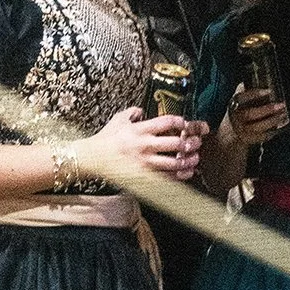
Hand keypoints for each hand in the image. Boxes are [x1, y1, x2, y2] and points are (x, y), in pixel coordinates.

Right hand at [80, 108, 206, 182]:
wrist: (93, 158)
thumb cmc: (105, 139)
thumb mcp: (118, 119)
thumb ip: (132, 112)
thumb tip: (142, 110)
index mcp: (140, 129)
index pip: (166, 122)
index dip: (181, 122)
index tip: (186, 124)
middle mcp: (145, 146)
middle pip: (175, 143)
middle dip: (190, 143)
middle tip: (196, 142)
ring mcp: (145, 163)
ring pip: (175, 163)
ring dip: (189, 161)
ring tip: (195, 158)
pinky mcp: (144, 178)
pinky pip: (167, 178)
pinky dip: (180, 176)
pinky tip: (186, 172)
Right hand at [227, 87, 288, 147]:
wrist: (226, 137)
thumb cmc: (236, 115)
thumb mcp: (236, 102)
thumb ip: (243, 92)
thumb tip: (256, 78)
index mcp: (233, 105)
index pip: (242, 97)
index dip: (255, 93)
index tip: (269, 90)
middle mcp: (236, 118)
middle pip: (250, 114)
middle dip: (267, 109)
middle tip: (282, 105)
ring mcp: (242, 131)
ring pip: (258, 127)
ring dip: (273, 120)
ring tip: (284, 114)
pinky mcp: (248, 141)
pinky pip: (262, 136)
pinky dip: (273, 131)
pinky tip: (281, 126)